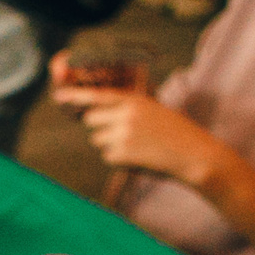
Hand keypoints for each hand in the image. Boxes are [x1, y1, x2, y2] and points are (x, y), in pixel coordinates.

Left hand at [53, 84, 230, 187]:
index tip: (59, 97)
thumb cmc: (177, 132)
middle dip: (100, 127)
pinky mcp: (122, 154)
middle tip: (122, 132)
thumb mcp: (155, 110)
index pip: (99, 95)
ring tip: (138, 145)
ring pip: (97, 140)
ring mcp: (123, 134)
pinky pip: (107, 156)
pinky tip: (140, 157)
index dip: (76, 96)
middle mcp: (126, 114)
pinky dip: (119, 159)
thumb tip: (100, 113)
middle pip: (91, 120)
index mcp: (135, 100)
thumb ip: (129, 108)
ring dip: (111, 144)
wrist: (195, 155)